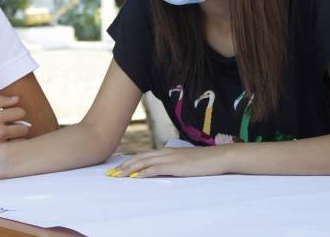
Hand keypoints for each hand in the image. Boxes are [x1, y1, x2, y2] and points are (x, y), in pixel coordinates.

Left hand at [109, 147, 229, 177]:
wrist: (219, 157)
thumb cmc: (204, 161)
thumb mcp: (184, 162)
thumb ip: (172, 164)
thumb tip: (163, 171)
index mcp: (167, 151)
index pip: (143, 155)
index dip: (129, 161)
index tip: (118, 168)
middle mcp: (166, 152)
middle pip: (139, 158)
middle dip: (124, 166)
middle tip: (111, 174)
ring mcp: (170, 158)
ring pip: (144, 162)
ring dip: (129, 169)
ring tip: (117, 176)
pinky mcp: (176, 166)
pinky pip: (156, 169)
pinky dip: (144, 172)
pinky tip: (136, 177)